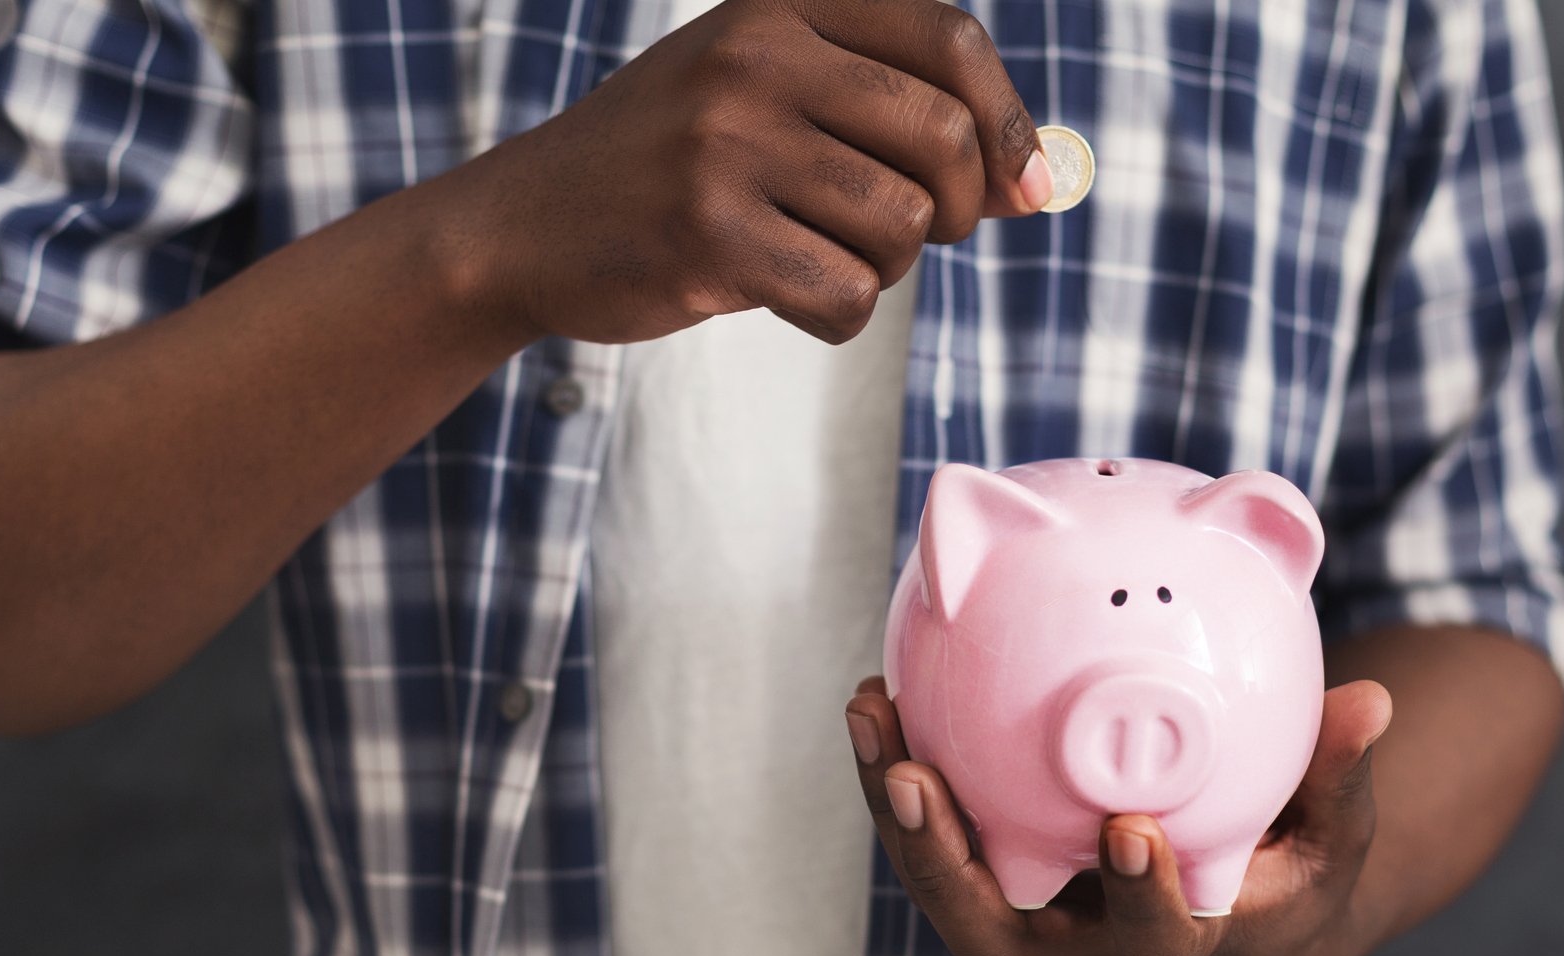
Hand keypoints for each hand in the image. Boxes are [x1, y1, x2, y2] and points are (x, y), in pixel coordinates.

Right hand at [439, 0, 1048, 346]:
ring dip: (885, 266)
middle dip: (955, 209)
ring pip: (901, 226)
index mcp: (778, 4)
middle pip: (941, 138)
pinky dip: (838, 316)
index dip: (1007, 120)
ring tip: (818, 255)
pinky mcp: (708, 236)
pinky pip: (849, 296)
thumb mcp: (772, 98)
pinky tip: (784, 298)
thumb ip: (896, 118)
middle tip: (914, 234)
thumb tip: (1040, 181)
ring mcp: (726, 144)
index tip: (1021, 186)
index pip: (949, 38)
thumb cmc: (675, 167)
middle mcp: (754, 56)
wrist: (522, 226)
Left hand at [843, 675, 1395, 955]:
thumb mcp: (1335, 835)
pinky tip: (882, 696)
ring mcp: (1036, 913)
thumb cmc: (1294, 873)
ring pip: (947, 887)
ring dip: (900, 812)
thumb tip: (1370, 703)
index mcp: (1181, 942)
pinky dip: (903, 777)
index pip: (1156, 939)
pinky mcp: (1000, 873)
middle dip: (948, 868)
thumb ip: (1341, 775)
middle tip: (917, 782)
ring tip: (873, 716)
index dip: (1140, 897)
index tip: (1130, 830)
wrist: (1241, 929)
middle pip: (999, 939)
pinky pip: (939, 835)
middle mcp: (1090, 944)